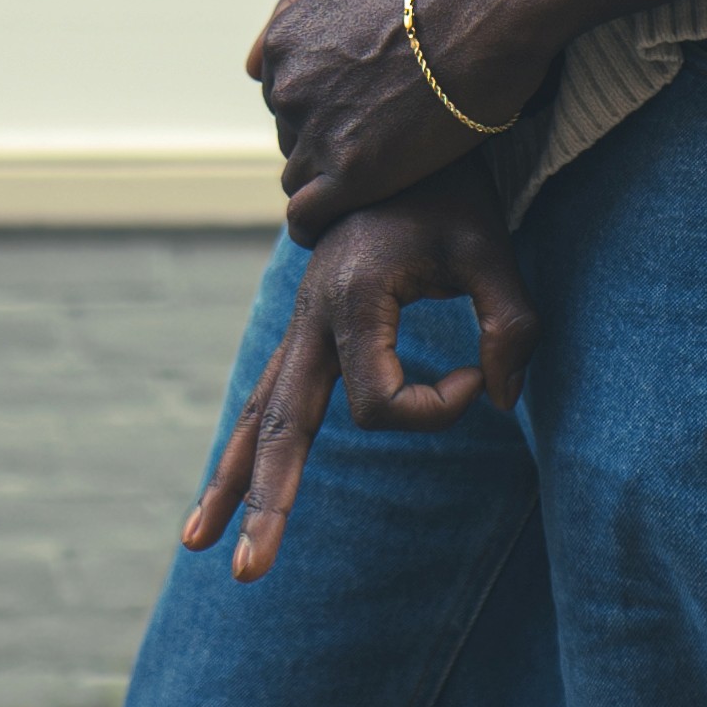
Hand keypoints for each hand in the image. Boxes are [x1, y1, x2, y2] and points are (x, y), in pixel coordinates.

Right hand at [182, 182, 538, 581]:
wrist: (403, 134)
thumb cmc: (452, 194)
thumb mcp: (494, 250)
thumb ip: (510, 326)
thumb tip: (497, 397)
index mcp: (353, 299)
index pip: (382, 405)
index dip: (436, 408)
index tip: (478, 376)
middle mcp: (311, 317)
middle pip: (283, 429)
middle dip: (269, 503)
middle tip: (251, 572)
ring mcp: (299, 325)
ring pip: (259, 417)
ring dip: (233, 481)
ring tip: (196, 543)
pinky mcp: (304, 330)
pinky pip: (267, 398)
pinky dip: (247, 445)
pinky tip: (223, 491)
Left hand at [248, 0, 539, 239]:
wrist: (487, 10)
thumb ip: (299, 11)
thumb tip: (255, 61)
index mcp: (285, 41)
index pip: (282, 95)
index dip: (321, 106)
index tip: (357, 113)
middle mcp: (288, 87)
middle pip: (291, 134)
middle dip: (325, 141)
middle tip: (376, 144)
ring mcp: (316, 131)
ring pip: (299, 176)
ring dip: (328, 182)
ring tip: (372, 184)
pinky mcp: (350, 174)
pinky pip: (307, 216)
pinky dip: (316, 226)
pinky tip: (338, 228)